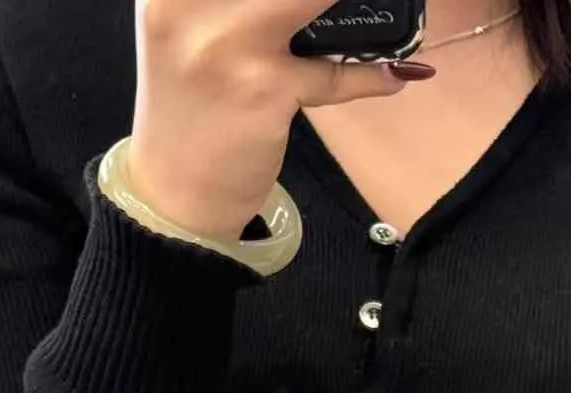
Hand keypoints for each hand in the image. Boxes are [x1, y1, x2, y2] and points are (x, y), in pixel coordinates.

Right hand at [129, 0, 430, 241]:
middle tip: (370, 1)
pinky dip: (368, 74)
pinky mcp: (265, 89)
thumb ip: (235, 4)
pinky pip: (333, 72)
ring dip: (356, 8)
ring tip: (384, 13)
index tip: (317, 1)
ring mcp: (226, 43)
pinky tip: (394, 74)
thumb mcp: (193, 35)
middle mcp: (187, 2)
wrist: (176, 195)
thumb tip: (318, 1)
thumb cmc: (192, 112)